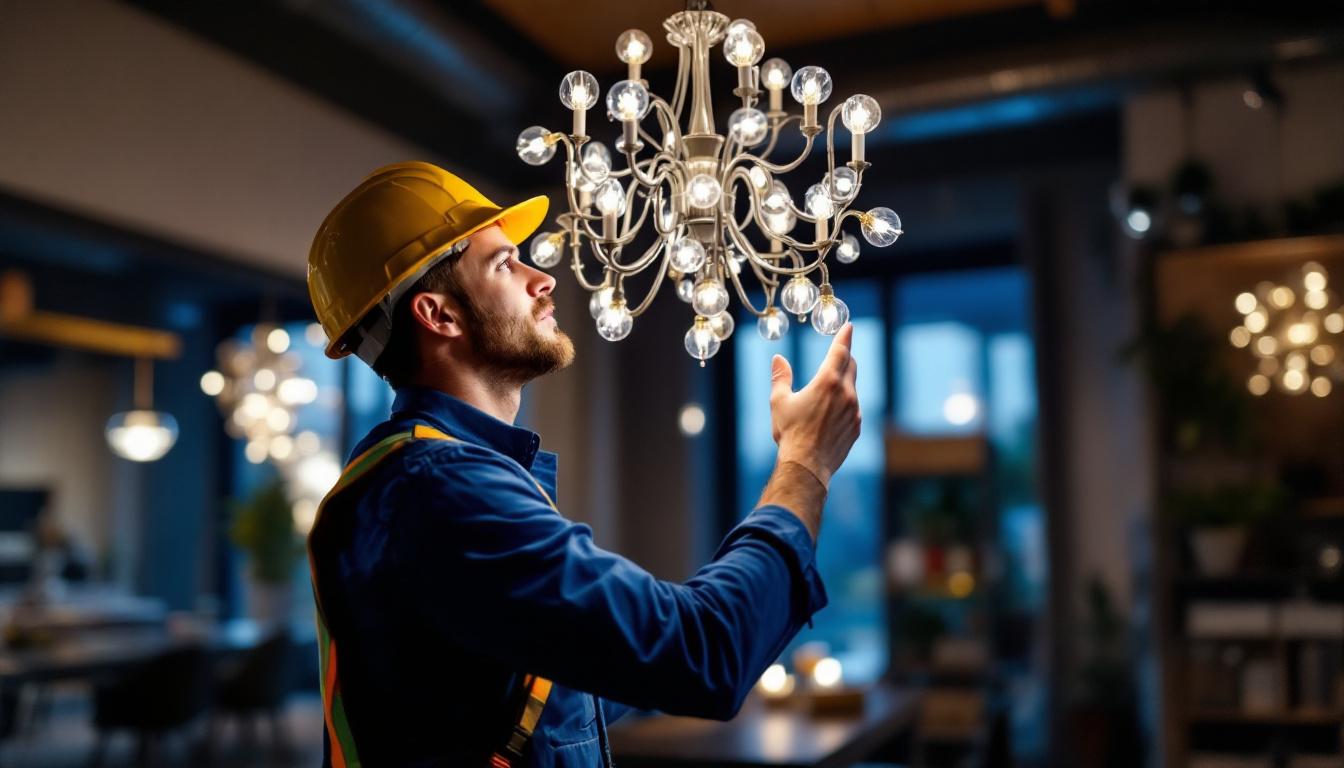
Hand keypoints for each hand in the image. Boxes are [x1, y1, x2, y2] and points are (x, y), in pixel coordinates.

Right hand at [768, 323, 860, 488]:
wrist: (807, 466)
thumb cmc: (790, 433)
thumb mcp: (779, 402)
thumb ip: (780, 377)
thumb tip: (778, 359)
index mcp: (828, 382)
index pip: (840, 351)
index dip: (845, 336)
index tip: (849, 326)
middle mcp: (846, 393)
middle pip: (851, 366)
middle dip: (845, 357)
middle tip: (838, 354)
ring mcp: (854, 411)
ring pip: (853, 388)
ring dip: (843, 384)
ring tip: (825, 394)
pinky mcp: (856, 427)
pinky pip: (853, 408)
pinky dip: (845, 404)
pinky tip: (829, 415)